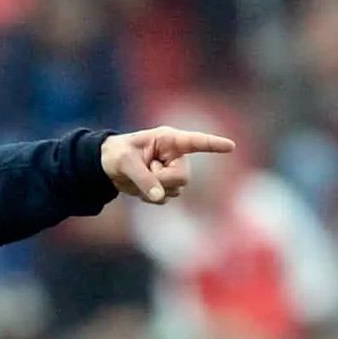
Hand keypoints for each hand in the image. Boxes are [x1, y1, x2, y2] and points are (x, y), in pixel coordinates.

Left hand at [100, 126, 235, 203]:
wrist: (107, 166)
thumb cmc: (116, 154)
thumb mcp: (125, 163)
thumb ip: (143, 178)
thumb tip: (159, 196)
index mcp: (168, 140)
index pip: (195, 142)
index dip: (213, 144)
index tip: (230, 146)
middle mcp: (175, 155)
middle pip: (183, 177)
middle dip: (163, 180)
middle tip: (146, 171)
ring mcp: (172, 171)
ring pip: (176, 190)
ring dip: (155, 190)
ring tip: (140, 176)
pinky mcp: (166, 185)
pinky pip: (166, 198)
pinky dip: (151, 198)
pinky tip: (141, 188)